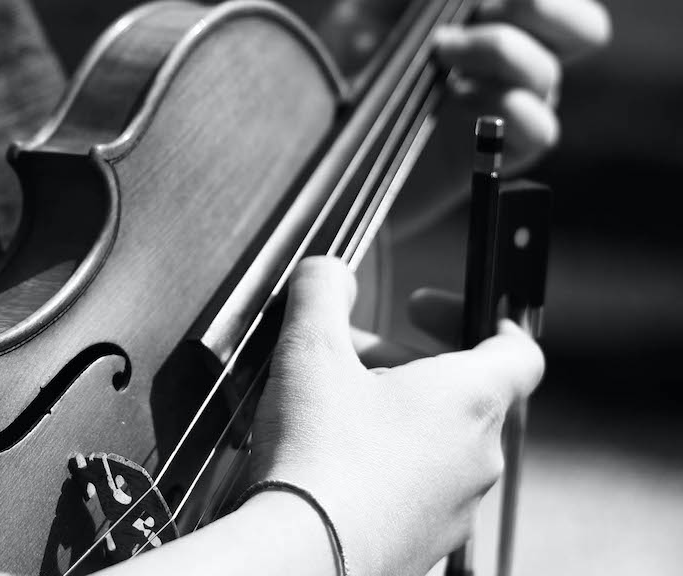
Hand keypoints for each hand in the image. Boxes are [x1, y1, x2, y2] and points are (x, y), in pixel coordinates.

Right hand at [246, 258, 543, 575]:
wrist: (303, 558)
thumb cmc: (319, 456)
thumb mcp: (309, 350)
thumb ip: (321, 292)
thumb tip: (328, 272)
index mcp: (469, 399)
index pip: (517, 348)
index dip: (480, 317)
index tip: (430, 310)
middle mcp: (476, 456)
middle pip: (456, 391)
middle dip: (397, 362)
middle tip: (344, 355)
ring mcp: (454, 508)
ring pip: (433, 441)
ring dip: (389, 413)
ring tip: (326, 408)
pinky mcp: (423, 543)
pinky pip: (413, 488)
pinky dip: (380, 464)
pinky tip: (325, 463)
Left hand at [319, 0, 610, 238]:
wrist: (318, 156)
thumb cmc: (344, 83)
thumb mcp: (368, 17)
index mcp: (494, 16)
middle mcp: (516, 60)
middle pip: (584, 24)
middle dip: (543, 4)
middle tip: (483, 7)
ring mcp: (510, 108)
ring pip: (552, 72)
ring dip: (501, 50)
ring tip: (442, 53)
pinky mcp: (496, 156)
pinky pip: (540, 129)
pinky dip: (508, 107)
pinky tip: (462, 100)